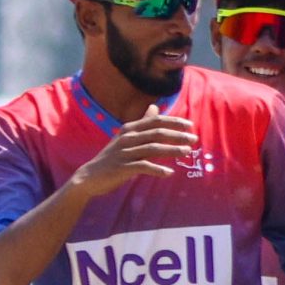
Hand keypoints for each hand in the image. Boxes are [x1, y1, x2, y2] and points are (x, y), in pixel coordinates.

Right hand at [68, 110, 196, 198]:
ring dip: (172, 150)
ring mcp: (124, 152)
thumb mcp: (127, 137)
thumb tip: (155, 107)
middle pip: (157, 133)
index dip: (173, 122)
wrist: (90, 176)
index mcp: (130, 129)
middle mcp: (127, 137)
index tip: (190, 125)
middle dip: (177, 135)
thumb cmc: (113, 157)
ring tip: (187, 152)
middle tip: (194, 139)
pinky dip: (157, 169)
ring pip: (152, 148)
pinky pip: (143, 167)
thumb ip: (143, 124)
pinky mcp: (122, 167)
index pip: (155, 121)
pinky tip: (169, 173)